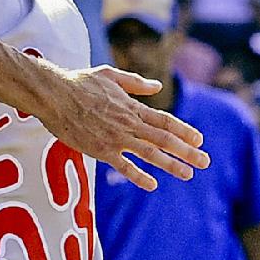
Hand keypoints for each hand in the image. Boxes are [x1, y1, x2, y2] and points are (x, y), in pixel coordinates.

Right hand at [42, 62, 210, 190]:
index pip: (165, 121)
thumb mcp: (111, 75)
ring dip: (171, 165)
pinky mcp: (100, 150)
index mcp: (132, 107)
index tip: (199, 140)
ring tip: (187, 175)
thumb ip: (135, 83)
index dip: (184, 130)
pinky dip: (139, 176)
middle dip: (187, 152)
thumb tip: (157, 87)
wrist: (55, 95)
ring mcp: (115, 138)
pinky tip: (152, 184)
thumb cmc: (80, 82)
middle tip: (205, 162)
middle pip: (164, 139)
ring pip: (150, 154)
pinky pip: (123, 166)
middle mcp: (129, 124)